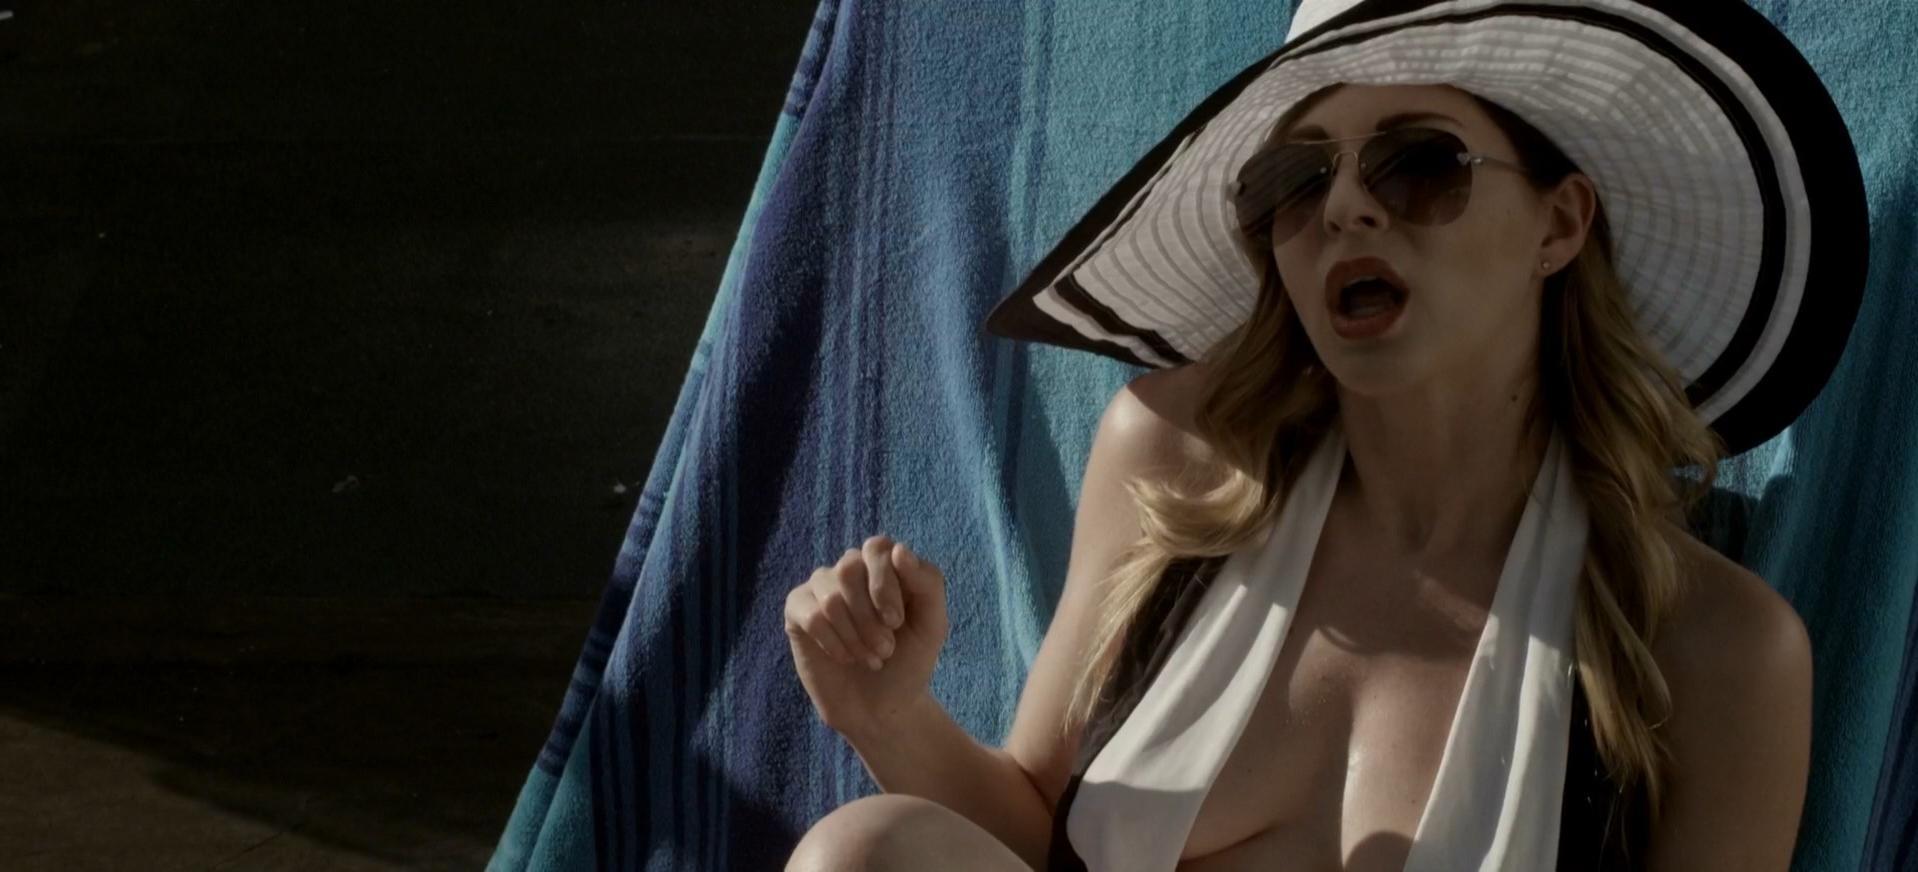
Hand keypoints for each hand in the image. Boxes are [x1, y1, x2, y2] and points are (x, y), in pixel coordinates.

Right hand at [783, 534, 948, 737]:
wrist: (882, 708)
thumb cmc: (909, 662)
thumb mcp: (933, 624)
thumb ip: (928, 583)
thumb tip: (897, 549)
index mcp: (884, 564)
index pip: (877, 548)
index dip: (885, 585)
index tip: (896, 623)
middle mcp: (850, 568)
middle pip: (848, 570)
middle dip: (869, 618)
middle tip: (885, 650)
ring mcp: (820, 588)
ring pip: (830, 596)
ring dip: (855, 636)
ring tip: (869, 659)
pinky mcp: (797, 611)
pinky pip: (810, 615)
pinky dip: (833, 643)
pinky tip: (844, 658)